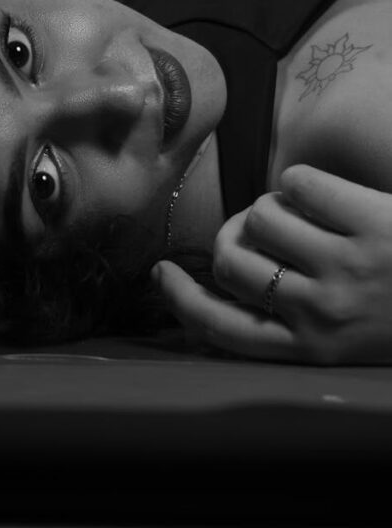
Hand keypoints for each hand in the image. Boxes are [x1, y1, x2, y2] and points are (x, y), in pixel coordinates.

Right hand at [151, 164, 391, 364]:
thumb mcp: (349, 342)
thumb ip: (293, 322)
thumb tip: (228, 276)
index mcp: (315, 350)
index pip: (224, 329)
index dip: (181, 300)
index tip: (161, 274)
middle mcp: (322, 313)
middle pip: (230, 264)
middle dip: (235, 239)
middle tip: (255, 230)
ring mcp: (347, 266)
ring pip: (261, 217)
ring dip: (276, 206)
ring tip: (307, 214)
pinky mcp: (371, 221)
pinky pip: (299, 183)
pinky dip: (304, 180)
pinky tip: (329, 194)